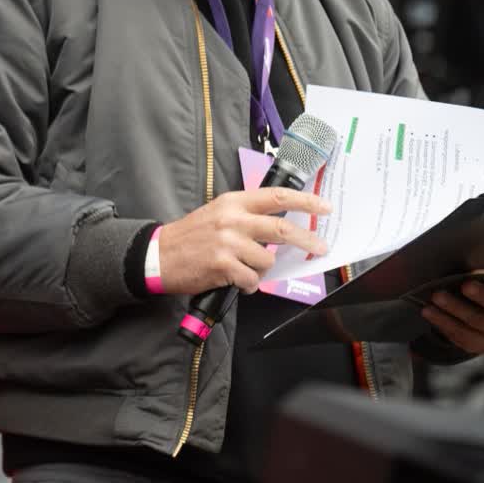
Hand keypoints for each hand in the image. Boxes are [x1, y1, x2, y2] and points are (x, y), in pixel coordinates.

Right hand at [155, 187, 331, 294]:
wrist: (159, 255)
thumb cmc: (190, 236)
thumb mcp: (217, 214)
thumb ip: (246, 216)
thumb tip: (280, 229)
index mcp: (232, 202)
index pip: (276, 197)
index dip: (305, 202)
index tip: (324, 207)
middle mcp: (232, 220)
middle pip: (281, 229)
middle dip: (307, 240)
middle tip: (320, 247)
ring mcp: (228, 243)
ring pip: (267, 260)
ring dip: (261, 270)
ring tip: (245, 269)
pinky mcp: (223, 266)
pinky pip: (252, 280)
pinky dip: (248, 285)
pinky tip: (236, 281)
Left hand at [421, 279, 483, 354]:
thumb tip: (470, 274)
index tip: (466, 285)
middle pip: (480, 320)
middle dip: (456, 307)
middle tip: (437, 295)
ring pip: (467, 335)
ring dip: (444, 321)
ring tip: (426, 309)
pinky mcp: (481, 347)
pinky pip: (462, 342)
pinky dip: (445, 330)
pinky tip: (431, 319)